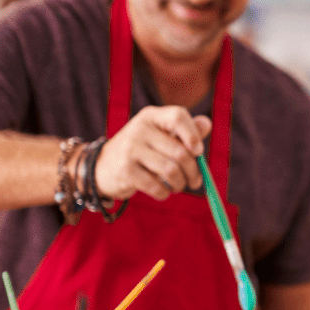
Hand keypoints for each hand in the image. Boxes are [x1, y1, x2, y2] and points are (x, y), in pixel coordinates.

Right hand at [94, 106, 211, 201]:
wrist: (102, 167)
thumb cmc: (142, 150)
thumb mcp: (160, 135)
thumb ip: (185, 130)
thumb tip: (206, 124)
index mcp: (151, 116)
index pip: (177, 116)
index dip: (193, 134)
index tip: (199, 151)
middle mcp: (140, 128)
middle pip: (180, 151)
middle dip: (193, 171)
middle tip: (195, 181)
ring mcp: (130, 149)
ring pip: (171, 170)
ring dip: (180, 183)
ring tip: (179, 186)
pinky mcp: (125, 170)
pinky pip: (156, 186)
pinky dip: (165, 193)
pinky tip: (164, 192)